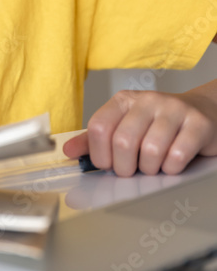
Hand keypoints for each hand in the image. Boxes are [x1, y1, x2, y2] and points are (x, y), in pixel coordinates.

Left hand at [62, 88, 216, 175]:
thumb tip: (67, 151)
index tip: (107, 164)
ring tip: (154, 166)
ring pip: (150, 150)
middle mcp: (148, 100)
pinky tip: (172, 164)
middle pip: (123, 141)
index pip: (99, 126)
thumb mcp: (125, 126)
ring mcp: (174, 110)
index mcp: (124, 100)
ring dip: (150, 169)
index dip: (99, 154)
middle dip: (125, 167)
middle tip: (132, 170)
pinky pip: (177, 155)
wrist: (203, 113)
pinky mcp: (197, 124)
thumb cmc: (158, 125)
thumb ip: (95, 139)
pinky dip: (171, 169)